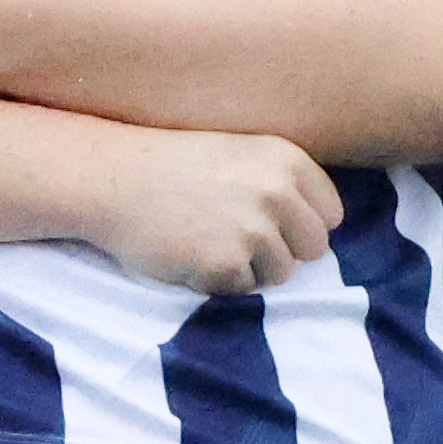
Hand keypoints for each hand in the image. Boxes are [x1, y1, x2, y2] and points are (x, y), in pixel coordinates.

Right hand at [78, 128, 341, 297]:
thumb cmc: (174, 167)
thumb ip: (284, 184)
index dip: (301, 225)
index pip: (330, 214)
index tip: (270, 222)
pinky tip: (191, 253)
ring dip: (250, 268)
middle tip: (237, 237)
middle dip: (283, 250)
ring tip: (209, 241)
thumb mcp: (241, 154)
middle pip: (315, 248)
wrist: (112, 179)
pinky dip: (219, 280)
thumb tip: (321, 233)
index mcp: (287, 161)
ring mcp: (253, 230)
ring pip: (282, 273)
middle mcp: (278, 192)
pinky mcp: (226, 265)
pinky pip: (244, 290)